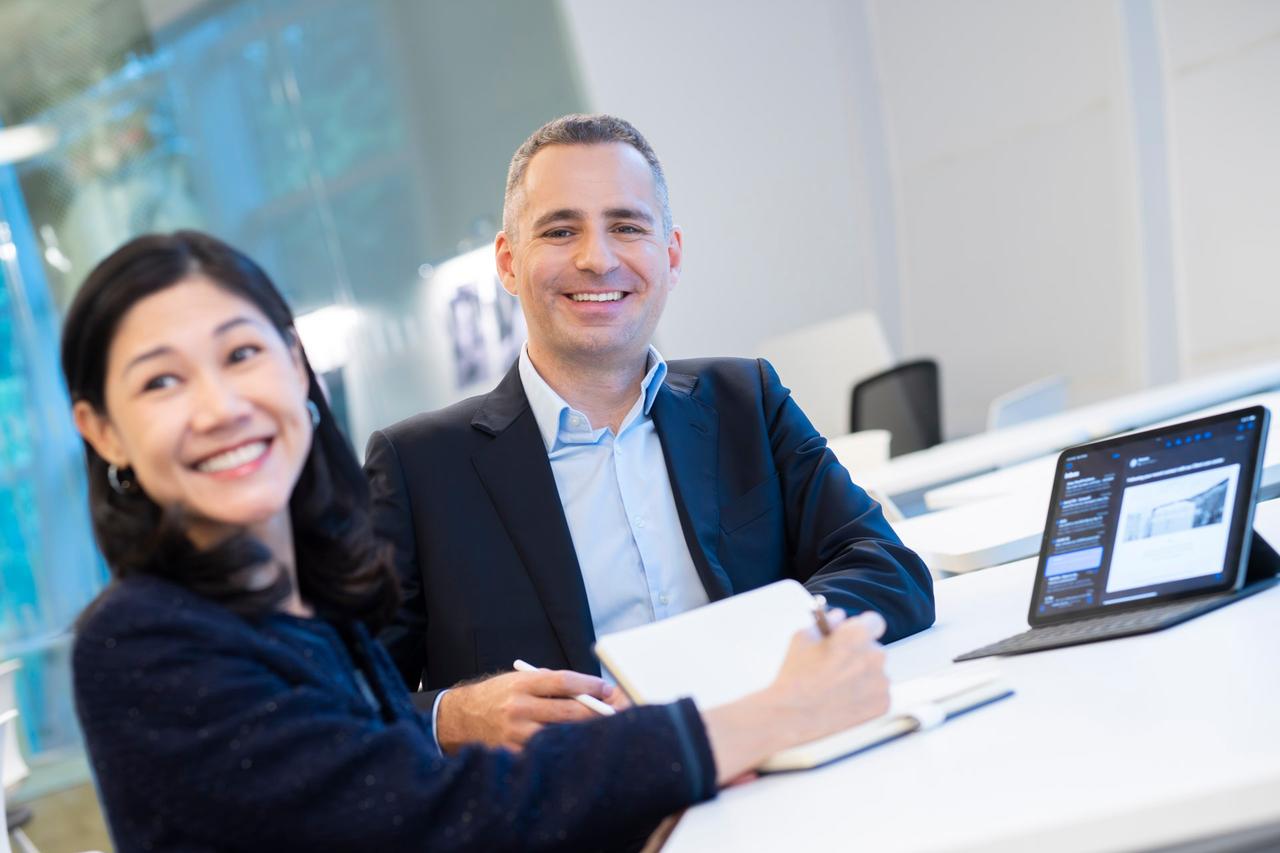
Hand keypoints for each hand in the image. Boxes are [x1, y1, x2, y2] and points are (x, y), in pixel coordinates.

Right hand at [435, 669, 619, 752]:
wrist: (460, 719)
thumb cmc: (497, 697)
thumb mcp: (518, 680)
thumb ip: (549, 685)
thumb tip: (590, 692)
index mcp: (522, 684)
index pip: (563, 681)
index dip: (589, 685)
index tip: (607, 689)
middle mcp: (519, 708)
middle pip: (569, 711)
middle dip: (597, 712)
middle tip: (617, 713)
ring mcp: (516, 734)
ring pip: (561, 735)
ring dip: (585, 734)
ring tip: (604, 734)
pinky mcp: (513, 755)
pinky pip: (546, 754)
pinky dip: (563, 751)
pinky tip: (576, 750)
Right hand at [762, 609, 889, 744]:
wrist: (793, 715)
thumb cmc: (795, 674)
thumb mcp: (803, 637)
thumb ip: (827, 622)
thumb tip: (840, 617)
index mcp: (857, 635)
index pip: (874, 622)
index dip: (863, 627)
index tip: (855, 634)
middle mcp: (875, 656)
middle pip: (874, 648)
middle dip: (859, 653)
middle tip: (838, 665)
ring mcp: (881, 682)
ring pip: (876, 672)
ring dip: (863, 675)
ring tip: (838, 686)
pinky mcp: (883, 704)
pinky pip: (878, 693)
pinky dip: (865, 695)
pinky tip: (844, 698)